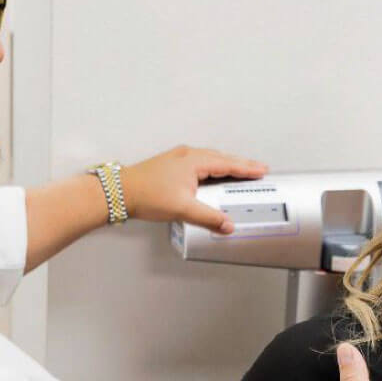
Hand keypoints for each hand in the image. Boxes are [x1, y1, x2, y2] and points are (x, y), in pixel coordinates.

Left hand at [120, 146, 267, 233]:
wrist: (119, 192)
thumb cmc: (146, 194)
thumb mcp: (182, 209)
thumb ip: (208, 217)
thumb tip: (227, 225)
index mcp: (194, 161)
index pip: (228, 163)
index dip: (247, 168)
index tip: (262, 170)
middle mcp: (187, 155)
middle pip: (221, 158)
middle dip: (240, 165)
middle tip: (256, 170)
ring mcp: (178, 158)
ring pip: (209, 160)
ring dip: (225, 165)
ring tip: (238, 173)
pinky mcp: (171, 165)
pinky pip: (198, 163)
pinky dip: (211, 168)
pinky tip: (211, 177)